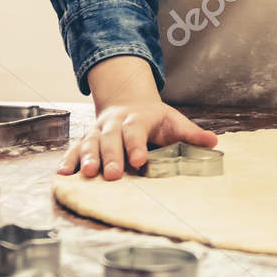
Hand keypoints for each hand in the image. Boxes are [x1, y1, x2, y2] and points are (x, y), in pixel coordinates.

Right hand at [58, 60, 218, 181]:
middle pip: (111, 140)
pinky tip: (63, 174)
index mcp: (137, 119)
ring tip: (87, 174)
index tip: (140, 161)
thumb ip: (191, 134)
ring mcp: (97, 131)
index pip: (137, 133)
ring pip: (90, 143)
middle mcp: (114, 124)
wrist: (127, 101)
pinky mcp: (85, 139)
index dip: (137, 146)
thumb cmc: (154, 118)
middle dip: (111, 157)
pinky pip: (74, 149)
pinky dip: (68, 160)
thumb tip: (214, 142)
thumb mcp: (174, 121)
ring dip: (87, 158)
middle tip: (113, 175)